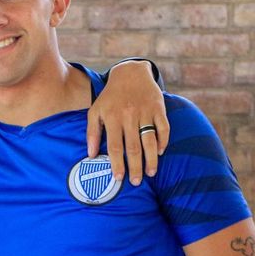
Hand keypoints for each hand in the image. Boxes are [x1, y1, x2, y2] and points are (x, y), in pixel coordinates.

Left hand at [86, 59, 168, 185]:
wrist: (130, 73)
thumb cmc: (110, 97)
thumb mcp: (95, 111)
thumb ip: (92, 132)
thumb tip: (90, 155)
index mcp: (112, 118)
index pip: (114, 146)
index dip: (117, 164)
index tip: (118, 178)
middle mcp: (129, 116)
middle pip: (133, 147)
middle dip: (135, 167)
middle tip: (137, 182)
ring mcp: (145, 111)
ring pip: (149, 140)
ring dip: (151, 159)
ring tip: (151, 173)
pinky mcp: (158, 108)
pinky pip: (164, 127)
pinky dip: (163, 141)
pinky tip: (160, 152)